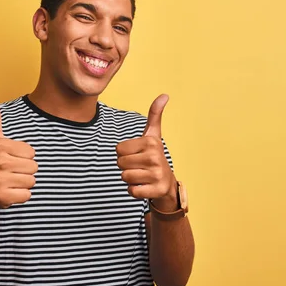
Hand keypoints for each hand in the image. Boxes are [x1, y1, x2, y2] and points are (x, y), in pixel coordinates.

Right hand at [0, 95, 37, 209]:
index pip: (32, 152)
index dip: (24, 157)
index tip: (8, 159)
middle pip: (34, 167)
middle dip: (25, 171)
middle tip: (9, 172)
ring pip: (32, 181)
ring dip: (23, 183)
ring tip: (8, 182)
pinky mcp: (3, 197)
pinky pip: (28, 195)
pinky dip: (21, 196)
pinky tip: (8, 193)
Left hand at [116, 94, 176, 209]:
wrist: (167, 182)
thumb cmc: (154, 156)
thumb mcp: (154, 135)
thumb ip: (155, 114)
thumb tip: (164, 95)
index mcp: (151, 143)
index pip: (118, 149)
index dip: (124, 154)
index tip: (138, 154)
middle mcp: (155, 157)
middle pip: (120, 163)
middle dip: (126, 166)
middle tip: (140, 166)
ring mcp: (157, 175)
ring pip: (124, 177)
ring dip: (130, 179)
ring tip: (142, 175)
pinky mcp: (155, 190)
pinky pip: (131, 191)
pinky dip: (134, 190)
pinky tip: (144, 186)